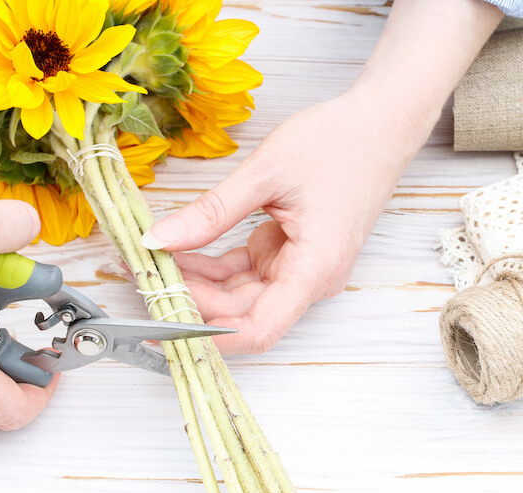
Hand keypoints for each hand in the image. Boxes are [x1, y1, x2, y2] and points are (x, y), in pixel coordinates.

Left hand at [141, 88, 425, 353]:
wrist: (379, 124)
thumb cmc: (340, 143)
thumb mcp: (265, 173)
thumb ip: (211, 212)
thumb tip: (159, 240)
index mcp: (314, 269)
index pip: (258, 330)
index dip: (209, 338)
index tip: (163, 328)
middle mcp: (310, 279)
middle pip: (241, 313)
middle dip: (191, 301)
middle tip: (143, 279)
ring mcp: (300, 269)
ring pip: (239, 295)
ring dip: (197, 283)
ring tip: (153, 262)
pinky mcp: (290, 255)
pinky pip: (244, 272)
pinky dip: (212, 266)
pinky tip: (180, 251)